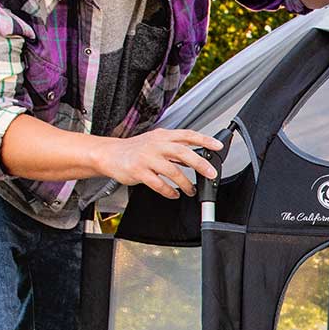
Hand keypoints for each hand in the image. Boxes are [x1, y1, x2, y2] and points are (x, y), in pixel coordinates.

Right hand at [96, 128, 222, 198]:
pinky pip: (158, 184)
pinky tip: (174, 194)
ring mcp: (147, 158)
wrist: (110, 154)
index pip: (187, 134)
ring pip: (172, 170)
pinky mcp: (138, 171)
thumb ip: (176, 148)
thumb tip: (197, 158)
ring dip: (186, 183)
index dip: (204, 140)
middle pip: (183, 152)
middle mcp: (156, 145)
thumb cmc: (136, 149)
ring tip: (192, 190)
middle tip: (211, 174)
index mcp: (163, 136)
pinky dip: (169, 191)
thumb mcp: (157, 142)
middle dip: (200, 163)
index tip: (218, 146)